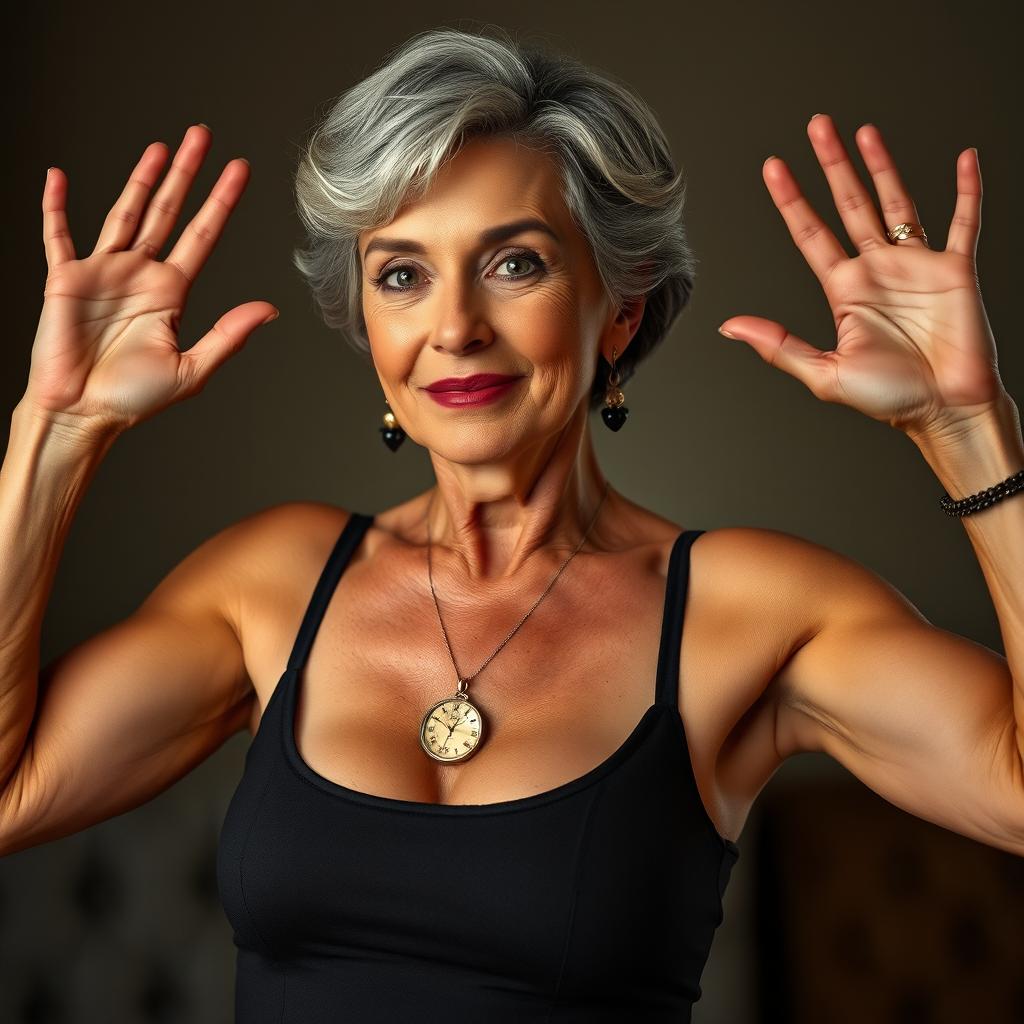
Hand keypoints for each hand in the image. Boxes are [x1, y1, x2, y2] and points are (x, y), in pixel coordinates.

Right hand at [24, 124, 278, 439]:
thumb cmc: (134, 398)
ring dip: (140, 178)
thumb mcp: (192, 368)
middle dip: (186, 175)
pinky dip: (56, 206)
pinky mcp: (65, 279)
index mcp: (172, 292)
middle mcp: (140, 274)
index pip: (202, 235)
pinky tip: (59, 177)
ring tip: (161, 147)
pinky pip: (58, 235)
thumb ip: (229, 335)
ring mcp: (103, 272)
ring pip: (124, 212)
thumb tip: (269, 309)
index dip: (220, 202)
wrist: (83, 413)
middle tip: (202, 135)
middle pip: (167, 211)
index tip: (239, 170)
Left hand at [718, 114, 1003, 437]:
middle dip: (832, 165)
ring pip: (896, 201)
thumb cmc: (889, 399)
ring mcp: (916, 266)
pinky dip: (967, 190)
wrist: (944, 411)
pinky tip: (965, 158)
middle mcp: (877, 270)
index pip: (811, 233)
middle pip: (849, 204)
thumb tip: (730, 325)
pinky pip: (963, 220)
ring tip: (863, 132)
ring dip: (881, 166)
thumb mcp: (824, 372)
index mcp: (845, 290)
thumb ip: (779, 345)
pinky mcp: (956, 269)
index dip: (792, 200)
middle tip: (817, 126)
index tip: (774, 167)